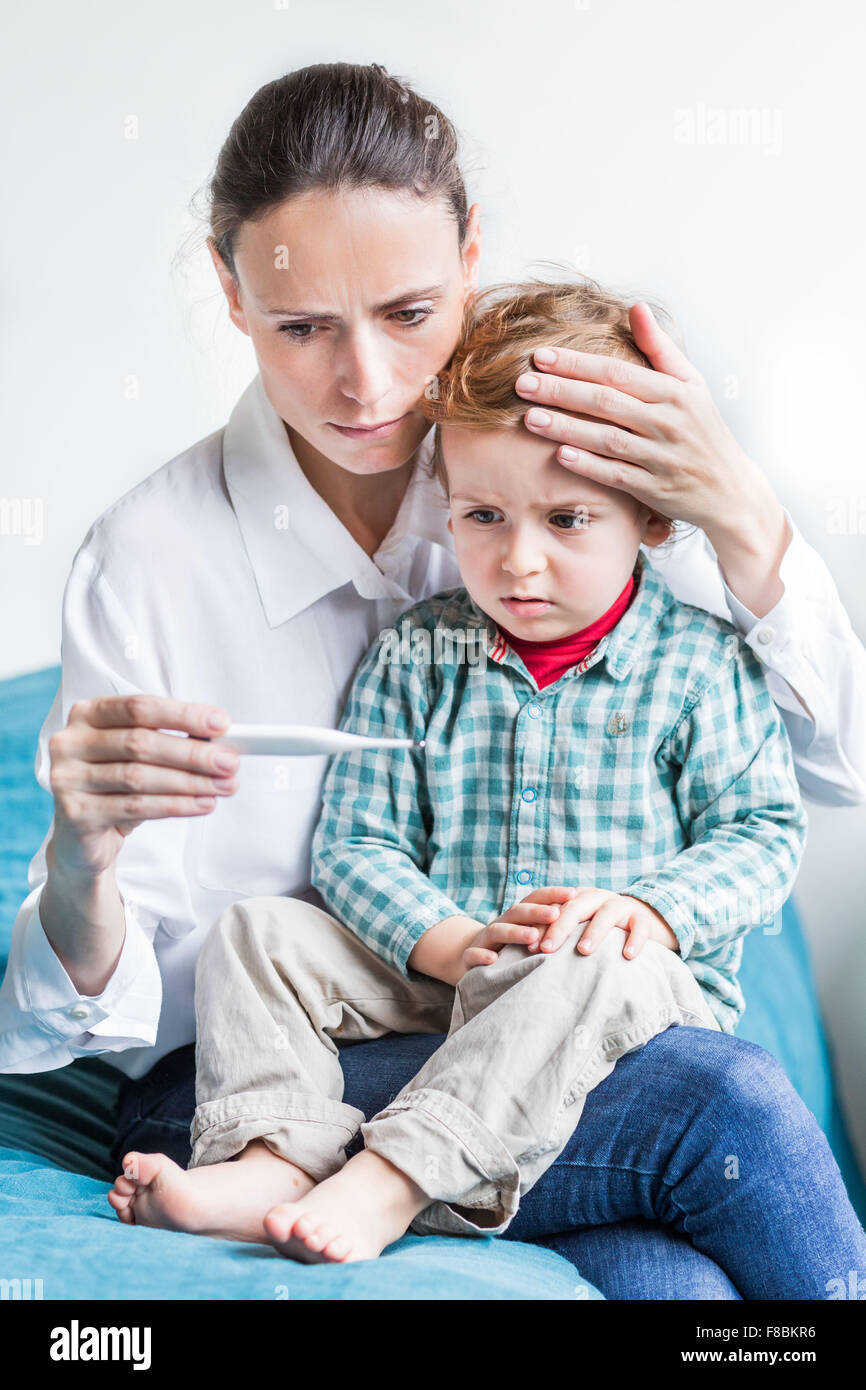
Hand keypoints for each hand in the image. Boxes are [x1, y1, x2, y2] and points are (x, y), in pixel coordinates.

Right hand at [48, 695, 238, 879]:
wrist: (83, 837)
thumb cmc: (115, 787)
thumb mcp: (138, 757)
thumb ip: (170, 742)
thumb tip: (220, 743)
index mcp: (88, 714)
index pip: (139, 707)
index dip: (183, 714)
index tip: (222, 724)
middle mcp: (70, 742)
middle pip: (140, 742)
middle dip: (192, 753)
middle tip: (230, 762)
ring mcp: (67, 778)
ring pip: (139, 777)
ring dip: (189, 782)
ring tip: (223, 786)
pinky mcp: (75, 812)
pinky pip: (134, 807)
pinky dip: (175, 806)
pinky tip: (202, 804)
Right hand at [462, 885, 580, 972]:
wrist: (466, 961)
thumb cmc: (508, 950)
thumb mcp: (528, 937)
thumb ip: (551, 929)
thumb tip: (588, 923)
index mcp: (516, 917)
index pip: (534, 899)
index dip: (551, 894)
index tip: (573, 894)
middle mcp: (500, 924)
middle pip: (517, 913)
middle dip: (536, 912)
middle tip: (556, 914)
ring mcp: (483, 941)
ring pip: (496, 931)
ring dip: (514, 932)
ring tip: (533, 937)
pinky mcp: (468, 959)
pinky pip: (472, 955)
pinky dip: (481, 955)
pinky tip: (493, 959)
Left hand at [513, 302, 777, 538]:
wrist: (729, 489)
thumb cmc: (702, 429)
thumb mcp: (691, 384)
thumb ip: (659, 348)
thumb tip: (635, 308)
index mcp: (675, 392)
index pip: (617, 373)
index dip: (577, 363)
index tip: (541, 356)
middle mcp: (669, 423)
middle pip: (606, 402)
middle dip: (561, 391)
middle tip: (522, 383)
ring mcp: (661, 457)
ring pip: (606, 439)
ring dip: (566, 428)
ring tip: (529, 418)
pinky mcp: (654, 489)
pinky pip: (616, 476)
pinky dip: (589, 466)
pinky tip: (560, 456)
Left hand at [527, 886, 679, 959]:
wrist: (643, 917)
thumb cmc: (601, 927)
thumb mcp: (581, 924)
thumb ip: (559, 932)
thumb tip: (530, 949)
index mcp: (579, 897)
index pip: (557, 908)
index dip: (543, 926)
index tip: (530, 946)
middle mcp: (599, 898)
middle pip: (577, 907)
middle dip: (560, 927)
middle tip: (547, 949)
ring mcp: (622, 906)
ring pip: (607, 914)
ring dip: (594, 931)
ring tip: (583, 950)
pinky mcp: (643, 919)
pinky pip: (640, 928)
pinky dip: (634, 940)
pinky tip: (627, 956)